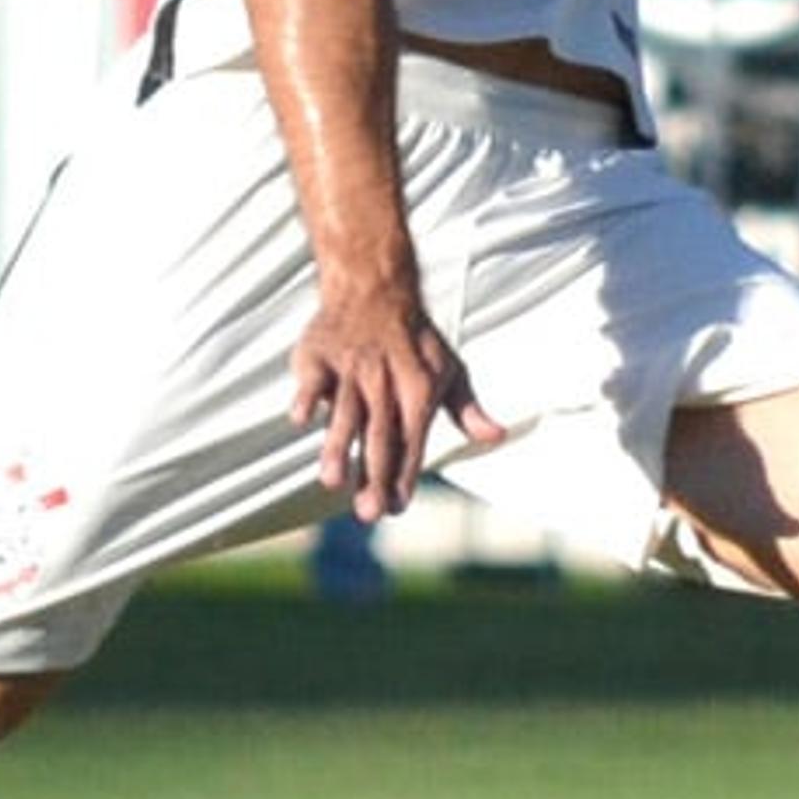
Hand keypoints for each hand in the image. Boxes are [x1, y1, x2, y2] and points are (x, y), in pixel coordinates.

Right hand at [291, 274, 504, 523]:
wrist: (376, 285)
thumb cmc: (416, 340)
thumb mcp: (450, 370)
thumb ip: (467, 409)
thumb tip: (497, 436)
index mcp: (418, 388)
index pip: (411, 440)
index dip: (405, 474)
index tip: (398, 508)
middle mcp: (385, 381)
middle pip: (379, 435)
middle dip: (374, 474)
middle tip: (368, 513)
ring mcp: (351, 368)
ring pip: (345, 411)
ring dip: (338, 445)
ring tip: (332, 480)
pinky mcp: (319, 354)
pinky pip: (313, 377)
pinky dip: (309, 395)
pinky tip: (301, 420)